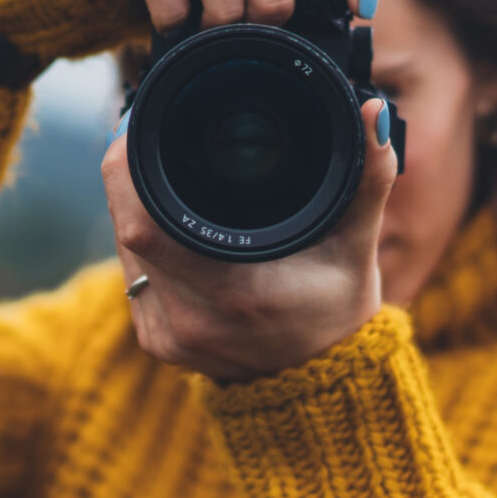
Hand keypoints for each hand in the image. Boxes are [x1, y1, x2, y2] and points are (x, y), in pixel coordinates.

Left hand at [104, 97, 399, 382]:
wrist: (322, 385)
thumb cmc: (338, 309)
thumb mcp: (358, 244)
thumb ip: (369, 177)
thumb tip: (372, 113)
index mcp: (235, 292)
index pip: (145, 222)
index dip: (131, 168)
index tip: (144, 125)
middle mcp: (191, 319)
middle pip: (127, 228)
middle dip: (131, 176)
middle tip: (150, 135)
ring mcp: (167, 335)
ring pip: (124, 249)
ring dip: (134, 208)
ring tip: (158, 171)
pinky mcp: (156, 341)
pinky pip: (132, 276)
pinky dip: (143, 243)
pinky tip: (166, 223)